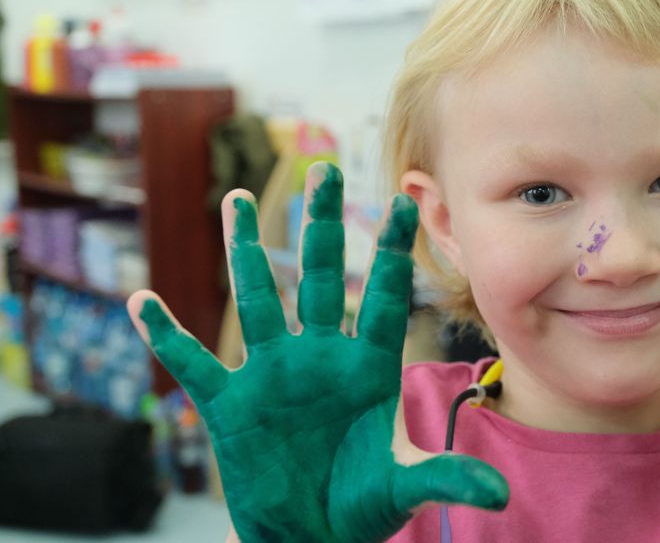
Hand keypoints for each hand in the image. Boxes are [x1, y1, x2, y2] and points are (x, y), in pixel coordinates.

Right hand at [128, 163, 507, 542]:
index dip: (390, 251)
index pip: (381, 297)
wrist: (315, 536)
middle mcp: (319, 358)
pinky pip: (193, 365)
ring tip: (238, 199)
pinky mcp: (230, 406)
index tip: (403, 200)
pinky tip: (143, 303)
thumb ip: (446, 478)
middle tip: (325, 168)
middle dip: (321, 225)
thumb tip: (500, 494)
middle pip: (318, 277)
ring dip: (244, 252)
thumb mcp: (405, 486)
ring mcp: (272, 376)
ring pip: (256, 301)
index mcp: (367, 367)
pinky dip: (166, 338)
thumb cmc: (365, 506)